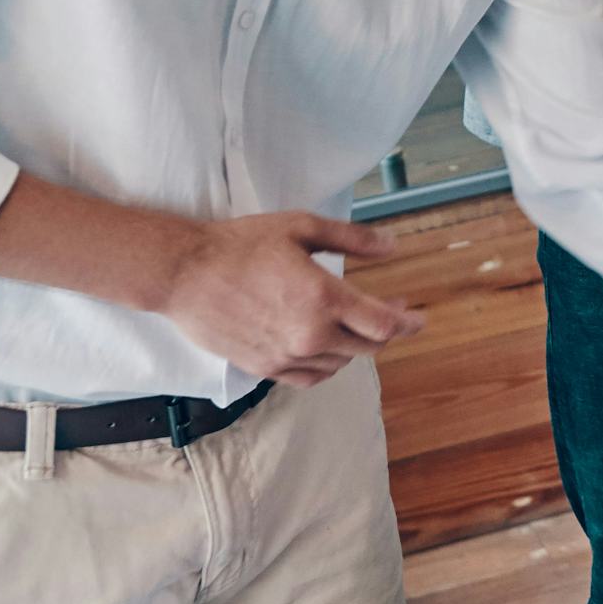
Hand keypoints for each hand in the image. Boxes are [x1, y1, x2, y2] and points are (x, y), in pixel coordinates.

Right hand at [156, 212, 420, 386]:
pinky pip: (311, 376)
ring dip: (355, 346)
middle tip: (393, 313)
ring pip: (340, 363)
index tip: (417, 316)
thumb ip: (352, 238)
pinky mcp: (265, 368)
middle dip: (387, 331)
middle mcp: (309, 334)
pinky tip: (328, 347)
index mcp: (322, 298)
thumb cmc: (241, 244)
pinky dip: (328, 364)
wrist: (184, 274)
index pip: (383, 324)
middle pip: (368, 347)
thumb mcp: (301, 227)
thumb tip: (392, 246)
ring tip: (356, 324)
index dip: (407, 322)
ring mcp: (286, 355)